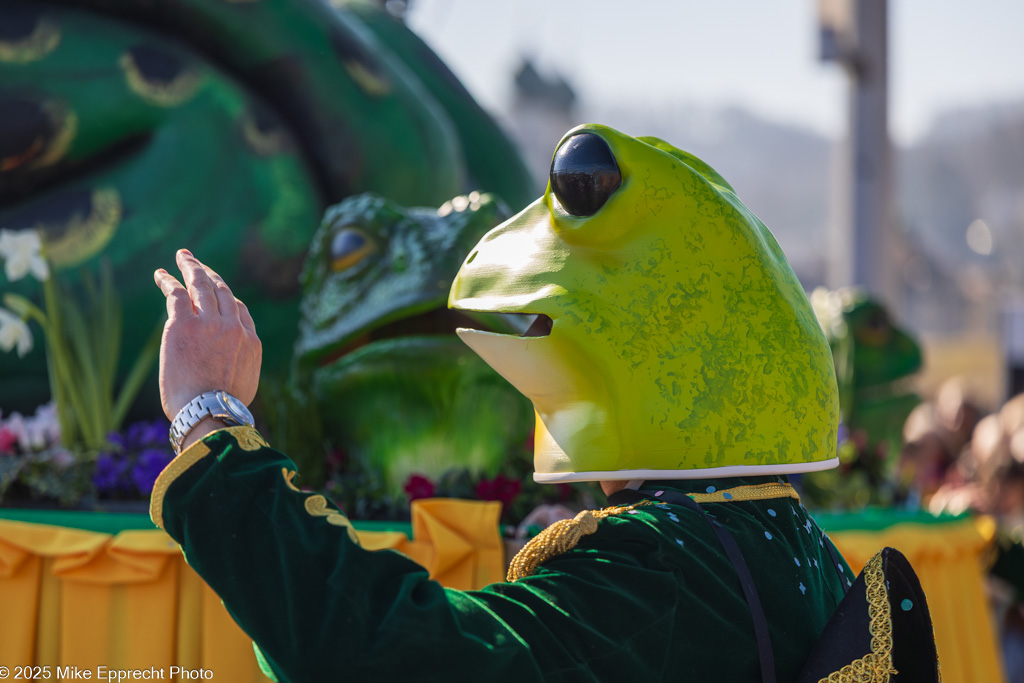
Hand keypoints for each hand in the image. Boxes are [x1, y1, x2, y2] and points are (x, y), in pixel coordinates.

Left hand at [154, 249, 261, 422]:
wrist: (211, 413)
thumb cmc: (222, 411)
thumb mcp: (242, 387)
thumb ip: (237, 370)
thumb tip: (227, 377)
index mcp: (250, 343)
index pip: (239, 310)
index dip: (226, 298)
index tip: (217, 293)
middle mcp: (234, 327)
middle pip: (223, 291)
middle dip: (210, 274)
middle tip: (199, 264)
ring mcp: (210, 323)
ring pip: (201, 285)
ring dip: (192, 267)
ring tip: (183, 256)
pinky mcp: (184, 324)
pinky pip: (177, 294)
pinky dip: (169, 281)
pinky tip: (160, 274)